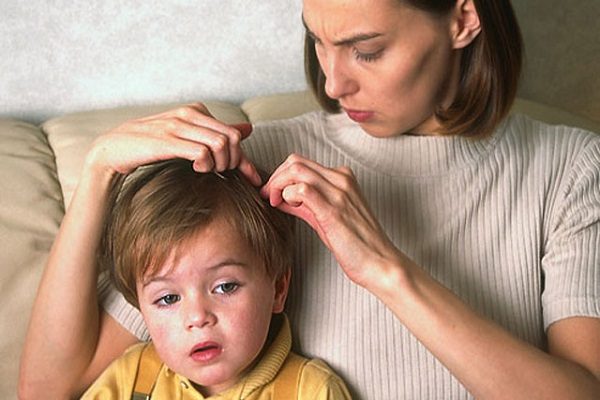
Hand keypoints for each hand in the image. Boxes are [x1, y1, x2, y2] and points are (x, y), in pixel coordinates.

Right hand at [86, 103, 260, 184]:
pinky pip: (201, 152)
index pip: (233, 133)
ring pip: (220, 143)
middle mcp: (188, 114)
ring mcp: (177, 126)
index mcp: (195, 110)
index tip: (253, 178)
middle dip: (235, 161)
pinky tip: (197, 169)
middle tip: (222, 174)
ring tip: (209, 171)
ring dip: (221, 164)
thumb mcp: (186, 135)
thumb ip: (215, 132)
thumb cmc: (150, 145)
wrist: (113, 149)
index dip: (245, 159)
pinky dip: (206, 164)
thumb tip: (247, 130)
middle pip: (232, 137)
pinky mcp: (167, 141)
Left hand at [261, 154, 401, 288]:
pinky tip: (287, 208)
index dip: (281, 176)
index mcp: (342, 179)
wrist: (380, 263)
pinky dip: (287, 195)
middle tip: (269, 196)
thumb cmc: (358, 245)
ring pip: (296, 170)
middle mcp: (341, 180)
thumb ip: (307, 204)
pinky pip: (302, 189)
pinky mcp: (333, 210)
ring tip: (275, 203)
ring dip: (277, 185)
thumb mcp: (328, 217)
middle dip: (275, 177)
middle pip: (296, 161)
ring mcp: (338, 193)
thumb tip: (283, 198)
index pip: (303, 163)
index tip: (273, 193)